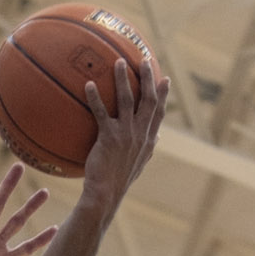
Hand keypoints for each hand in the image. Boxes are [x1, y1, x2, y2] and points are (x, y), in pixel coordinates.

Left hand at [81, 57, 168, 209]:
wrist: (105, 195)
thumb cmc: (118, 181)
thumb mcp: (139, 164)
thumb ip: (148, 148)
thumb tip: (157, 136)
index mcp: (148, 140)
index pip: (159, 112)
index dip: (163, 94)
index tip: (164, 79)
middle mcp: (140, 134)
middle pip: (148, 100)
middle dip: (147, 78)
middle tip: (143, 60)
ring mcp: (125, 134)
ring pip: (126, 100)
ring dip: (123, 79)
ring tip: (118, 62)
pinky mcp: (108, 138)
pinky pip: (101, 113)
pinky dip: (96, 97)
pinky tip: (90, 84)